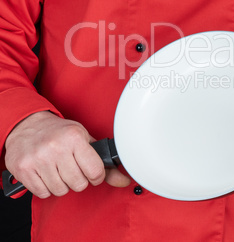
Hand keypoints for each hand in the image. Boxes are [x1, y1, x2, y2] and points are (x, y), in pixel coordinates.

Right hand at [4, 111, 130, 197]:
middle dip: (79, 180)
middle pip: (78, 184)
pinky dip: (47, 187)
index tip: (93, 172)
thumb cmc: (59, 132)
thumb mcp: (84, 139)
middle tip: (74, 168)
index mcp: (74, 137)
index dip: (97, 176)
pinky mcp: (23, 170)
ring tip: (59, 169)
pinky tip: (46, 173)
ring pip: (61, 190)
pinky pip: (43, 193)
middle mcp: (56, 147)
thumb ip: (103, 161)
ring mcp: (38, 159)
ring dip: (62, 184)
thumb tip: (123, 180)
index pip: (95, 171)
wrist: (27, 125)